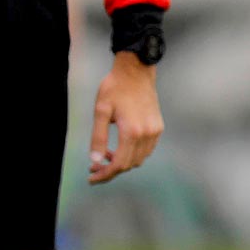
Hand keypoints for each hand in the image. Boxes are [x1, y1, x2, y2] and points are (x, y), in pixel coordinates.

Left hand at [88, 52, 163, 183]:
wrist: (136, 71)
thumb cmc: (114, 88)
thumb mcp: (100, 111)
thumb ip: (97, 137)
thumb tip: (94, 161)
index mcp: (131, 132)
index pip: (118, 164)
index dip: (104, 174)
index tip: (91, 178)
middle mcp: (147, 134)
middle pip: (128, 165)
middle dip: (110, 170)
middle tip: (93, 168)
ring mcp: (155, 131)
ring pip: (138, 159)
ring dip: (122, 162)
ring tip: (104, 155)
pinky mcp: (158, 127)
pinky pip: (146, 150)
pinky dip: (132, 154)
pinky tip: (118, 147)